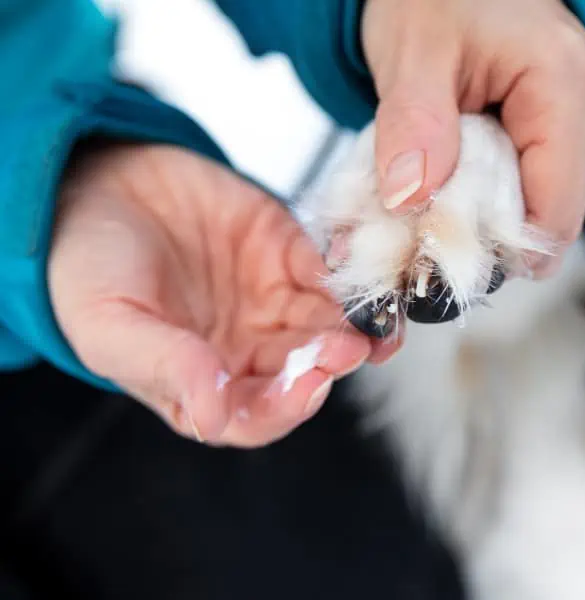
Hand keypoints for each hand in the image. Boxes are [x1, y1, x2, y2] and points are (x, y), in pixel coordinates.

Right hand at [49, 144, 399, 446]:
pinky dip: (348, 277)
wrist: (96, 185)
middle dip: (329, 364)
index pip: (258, 415)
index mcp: (204, 384)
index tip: (309, 387)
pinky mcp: (287, 254)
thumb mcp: (112, 326)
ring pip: (326, 327)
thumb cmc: (88, 268)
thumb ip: (166, 368)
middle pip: (304, 373)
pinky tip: (362, 277)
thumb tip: (213, 417)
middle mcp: (246, 351)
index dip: (287, 408)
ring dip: (353, 327)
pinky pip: (327, 273)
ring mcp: (271, 303)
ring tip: (371, 319)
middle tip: (348, 348)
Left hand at [362, 0, 584, 275]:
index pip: (551, 218)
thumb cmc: (440, 1)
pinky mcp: (575, 145)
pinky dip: (493, 202)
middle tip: (424, 208)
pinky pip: (537, 199)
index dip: (492, 248)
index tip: (432, 245)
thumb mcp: (413, 51)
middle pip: (549, 223)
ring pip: (542, 217)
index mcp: (569, 89)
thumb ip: (413, 123)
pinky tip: (462, 172)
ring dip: (485, 217)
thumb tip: (412, 201)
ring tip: (441, 177)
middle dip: (483, 232)